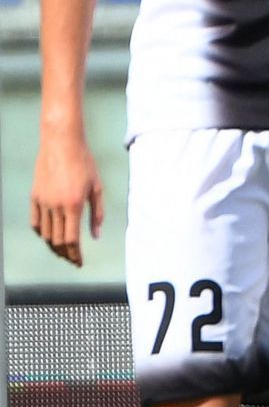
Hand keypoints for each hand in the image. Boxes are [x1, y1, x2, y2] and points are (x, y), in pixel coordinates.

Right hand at [30, 131, 103, 266]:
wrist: (61, 144)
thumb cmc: (84, 163)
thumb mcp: (96, 188)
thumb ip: (97, 213)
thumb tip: (96, 235)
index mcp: (73, 206)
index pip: (72, 240)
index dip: (76, 254)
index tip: (79, 262)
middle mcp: (55, 207)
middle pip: (58, 240)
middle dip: (66, 254)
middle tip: (73, 260)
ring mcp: (42, 202)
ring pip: (46, 233)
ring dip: (54, 246)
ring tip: (63, 251)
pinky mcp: (34, 197)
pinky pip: (35, 222)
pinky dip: (41, 233)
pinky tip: (48, 236)